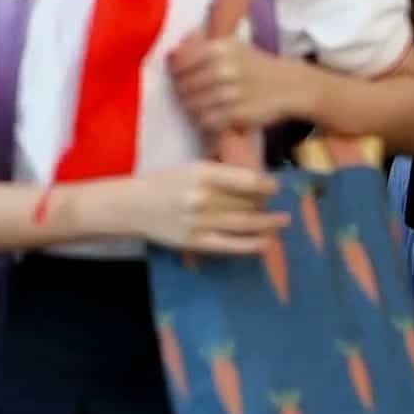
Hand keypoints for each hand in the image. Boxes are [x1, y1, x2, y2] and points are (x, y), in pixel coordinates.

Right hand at [129, 161, 287, 254]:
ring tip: (282, 221)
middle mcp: (203, 196)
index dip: (266, 184)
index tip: (275, 186)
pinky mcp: (196, 242)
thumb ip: (219, 173)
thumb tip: (253, 181)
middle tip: (272, 204)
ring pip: (242, 222)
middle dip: (263, 203)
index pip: (245, 179)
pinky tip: (266, 243)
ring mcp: (200, 221)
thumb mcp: (190, 168)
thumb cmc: (163, 183)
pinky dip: (250, 244)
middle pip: (246, 201)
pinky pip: (229, 244)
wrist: (131, 206)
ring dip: (266, 223)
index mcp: (201, 173)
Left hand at [168, 30, 310, 134]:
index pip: (180, 63)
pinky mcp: (237, 114)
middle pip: (183, 86)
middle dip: (182, 92)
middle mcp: (224, 69)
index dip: (175, 72)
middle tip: (188, 93)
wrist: (290, 85)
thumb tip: (170, 54)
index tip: (179, 76)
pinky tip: (212, 114)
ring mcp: (230, 93)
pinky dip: (205, 120)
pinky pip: (206, 120)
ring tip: (201, 104)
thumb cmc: (255, 64)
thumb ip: (201, 46)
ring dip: (192, 107)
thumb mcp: (232, 45)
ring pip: (192, 105)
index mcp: (220, 48)